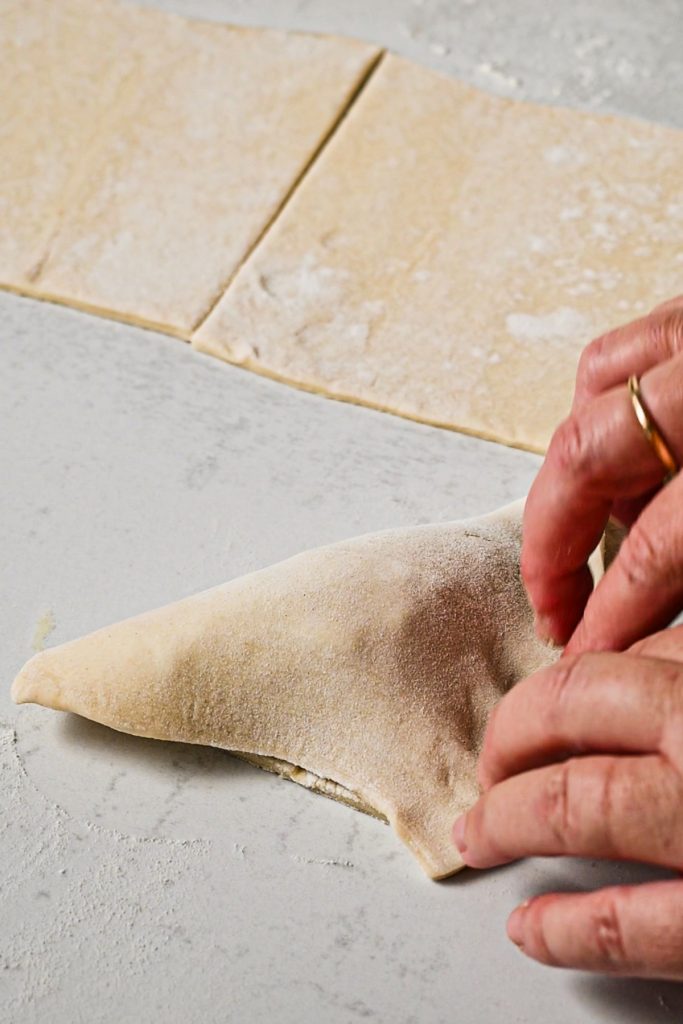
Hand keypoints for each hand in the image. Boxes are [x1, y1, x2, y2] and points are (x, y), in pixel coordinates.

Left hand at [451, 626, 682, 978]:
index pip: (616, 654)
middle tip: (491, 762)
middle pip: (570, 707)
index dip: (563, 684)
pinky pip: (630, 922)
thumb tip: (639, 663)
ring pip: (575, 803)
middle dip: (513, 736)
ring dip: (505, 819)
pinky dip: (566, 929)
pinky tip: (529, 927)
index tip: (544, 704)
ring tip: (475, 834)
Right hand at [521, 296, 682, 653]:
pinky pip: (621, 352)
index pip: (657, 546)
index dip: (614, 612)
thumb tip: (649, 613)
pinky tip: (621, 459)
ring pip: (593, 391)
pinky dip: (600, 407)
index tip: (587, 652)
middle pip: (591, 454)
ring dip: (577, 473)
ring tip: (596, 537)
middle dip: (558, 546)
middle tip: (556, 611)